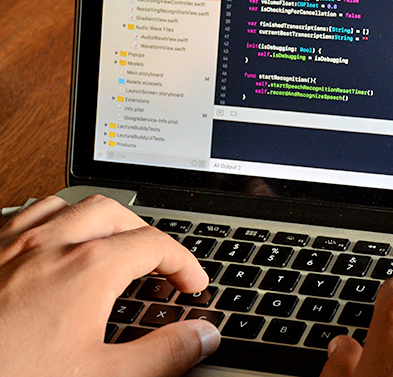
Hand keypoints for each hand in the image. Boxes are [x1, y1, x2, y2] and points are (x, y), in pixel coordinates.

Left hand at [0, 195, 220, 376]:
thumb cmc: (12, 375)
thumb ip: (163, 356)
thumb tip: (202, 337)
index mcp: (89, 267)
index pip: (156, 244)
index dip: (184, 263)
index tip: (191, 284)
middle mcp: (52, 243)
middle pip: (117, 212)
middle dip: (145, 233)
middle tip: (156, 262)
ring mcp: (12, 242)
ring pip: (70, 203)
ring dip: (99, 218)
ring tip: (110, 242)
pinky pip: (24, 212)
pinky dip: (52, 219)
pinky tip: (50, 241)